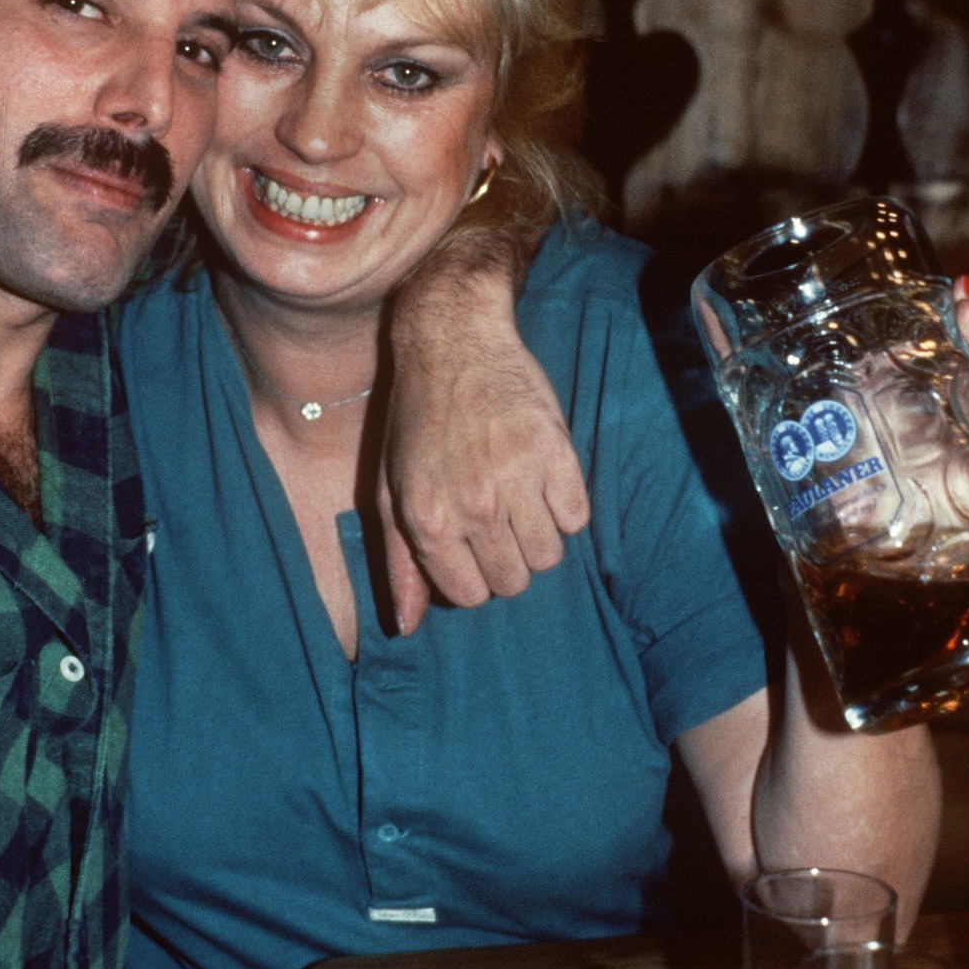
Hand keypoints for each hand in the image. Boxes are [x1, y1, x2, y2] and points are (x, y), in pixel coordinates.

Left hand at [380, 283, 588, 633]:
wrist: (453, 342)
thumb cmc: (416, 418)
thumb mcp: (390, 490)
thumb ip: (400, 562)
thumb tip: (407, 626)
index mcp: (429, 520)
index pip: (470, 596)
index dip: (473, 576)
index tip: (471, 548)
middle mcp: (474, 507)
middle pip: (514, 582)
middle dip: (507, 561)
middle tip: (497, 522)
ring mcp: (519, 481)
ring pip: (550, 556)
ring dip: (539, 537)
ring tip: (520, 501)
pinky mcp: (557, 454)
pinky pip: (578, 519)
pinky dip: (566, 508)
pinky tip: (543, 481)